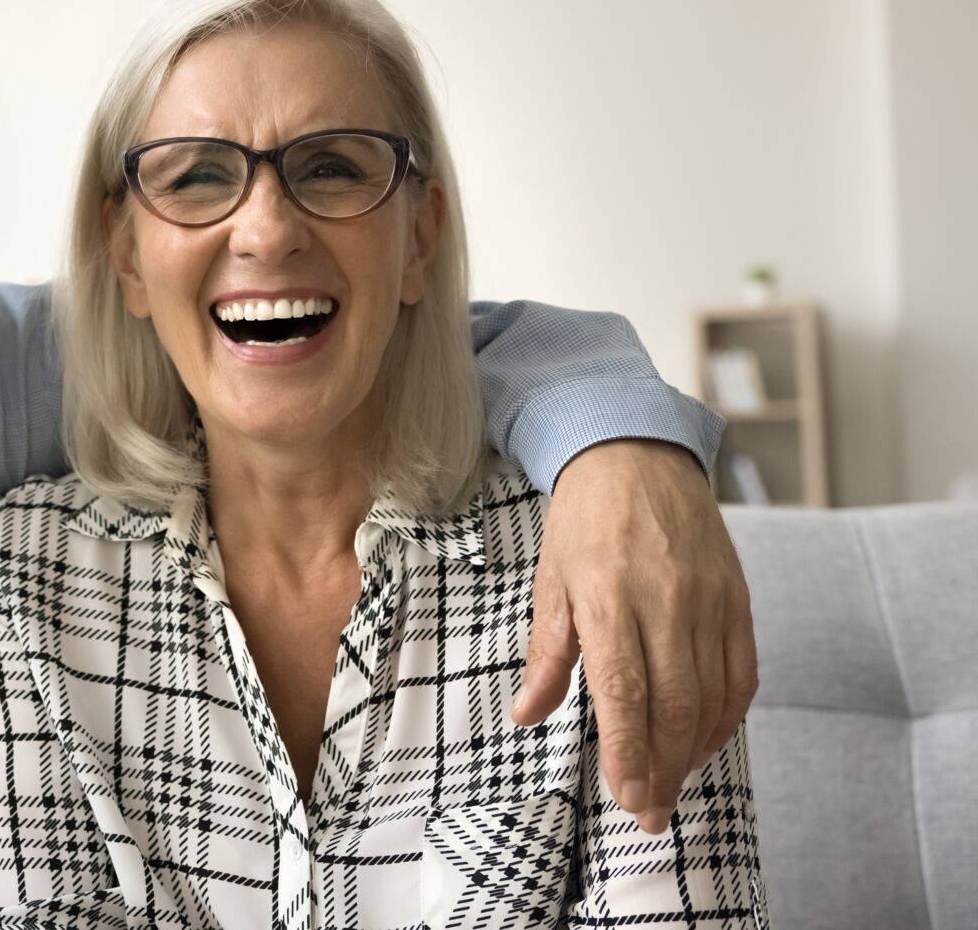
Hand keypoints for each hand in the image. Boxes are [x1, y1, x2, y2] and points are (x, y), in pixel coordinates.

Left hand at [510, 439, 757, 833]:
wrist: (637, 455)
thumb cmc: (584, 522)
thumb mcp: (551, 581)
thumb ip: (547, 653)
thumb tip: (527, 714)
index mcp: (608, 596)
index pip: (624, 690)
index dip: (627, 751)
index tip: (627, 797)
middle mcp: (665, 600)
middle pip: (673, 704)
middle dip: (662, 769)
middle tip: (649, 813)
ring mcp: (709, 600)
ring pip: (711, 696)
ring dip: (693, 752)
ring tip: (670, 784)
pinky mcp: (738, 598)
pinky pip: (742, 674)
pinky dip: (726, 717)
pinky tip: (703, 741)